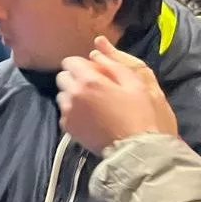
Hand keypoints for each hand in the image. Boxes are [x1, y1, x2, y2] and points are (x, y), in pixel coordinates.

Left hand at [58, 36, 177, 154]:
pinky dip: (73, 110)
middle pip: (63, 77)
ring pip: (62, 94)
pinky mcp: (67, 126)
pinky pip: (64, 111)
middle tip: (94, 87)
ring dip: (73, 94)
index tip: (94, 72)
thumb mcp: (134, 83)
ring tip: (93, 103)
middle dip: (75, 78)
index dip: (82, 64)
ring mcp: (67, 112)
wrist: (134, 148)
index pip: (70, 62)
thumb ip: (112, 64)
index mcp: (88, 81)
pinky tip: (90, 116)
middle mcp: (72, 94)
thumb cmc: (139, 114)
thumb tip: (95, 53)